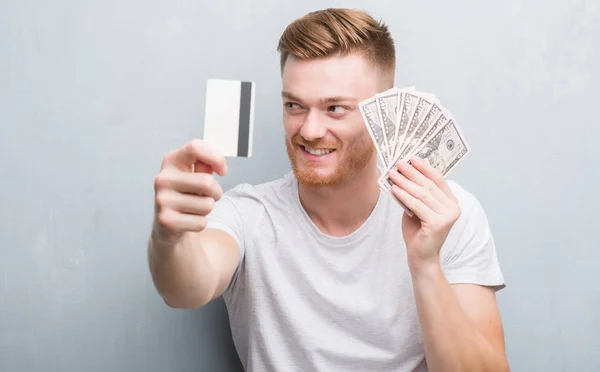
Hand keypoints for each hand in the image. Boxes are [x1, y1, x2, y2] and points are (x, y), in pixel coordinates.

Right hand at [153, 139, 227, 242]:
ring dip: (208, 208)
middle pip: (207, 182)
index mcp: (170, 161)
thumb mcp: (194, 174)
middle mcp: (162, 178)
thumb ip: (205, 165)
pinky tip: (189, 219)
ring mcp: (162, 200)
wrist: (168, 223)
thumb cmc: (187, 193)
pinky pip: (201, 222)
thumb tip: (215, 165)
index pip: (195, 147)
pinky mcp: (166, 220)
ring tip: (195, 207)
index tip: (223, 171)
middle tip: (209, 196)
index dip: (216, 158)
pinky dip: (201, 223)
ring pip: (207, 205)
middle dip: (216, 192)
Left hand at [387, 156, 460, 272]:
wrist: (421, 256)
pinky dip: (404, 196)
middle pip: (429, 185)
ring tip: (393, 174)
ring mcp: (447, 216)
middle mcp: (453, 208)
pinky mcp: (438, 224)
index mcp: (452, 202)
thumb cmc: (418, 232)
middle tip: (399, 163)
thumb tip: (403, 173)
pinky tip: (394, 189)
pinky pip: (417, 205)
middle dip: (412, 173)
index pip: (438, 180)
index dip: (425, 168)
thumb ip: (415, 194)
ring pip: (422, 194)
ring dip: (405, 182)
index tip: (412, 158)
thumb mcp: (416, 209)